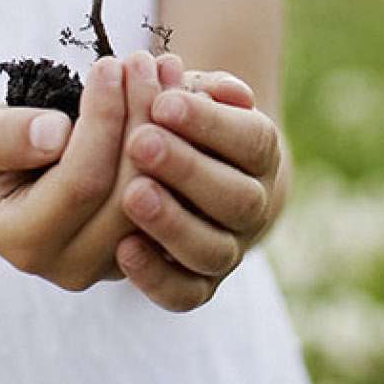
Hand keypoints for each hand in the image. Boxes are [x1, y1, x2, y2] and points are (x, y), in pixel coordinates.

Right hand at [0, 50, 163, 291]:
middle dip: (140, 118)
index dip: (101, 121)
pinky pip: (176, 198)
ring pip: (161, 197)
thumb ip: (4, 138)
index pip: (81, 182)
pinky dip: (183, 144)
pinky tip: (182, 95)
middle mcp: (72, 266)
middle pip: (128, 193)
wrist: (14, 179)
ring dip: (168, 127)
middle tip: (143, 61)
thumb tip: (55, 132)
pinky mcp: (147, 247)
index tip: (109, 64)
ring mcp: (114, 264)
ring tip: (163, 69)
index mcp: (25, 243)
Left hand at [114, 53, 281, 312]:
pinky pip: (184, 295)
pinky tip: (123, 248)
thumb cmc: (183, 122)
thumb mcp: (194, 93)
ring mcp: (229, 250)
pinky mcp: (198, 285)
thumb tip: (228, 92)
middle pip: (237, 198)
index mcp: (260, 153)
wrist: (191, 176)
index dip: (209, 123)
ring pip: (213, 250)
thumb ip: (208, 89)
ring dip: (173, 223)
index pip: (251, 140)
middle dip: (187, 170)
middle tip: (140, 143)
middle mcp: (253, 206)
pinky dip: (156, 277)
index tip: (163, 102)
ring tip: (132, 194)